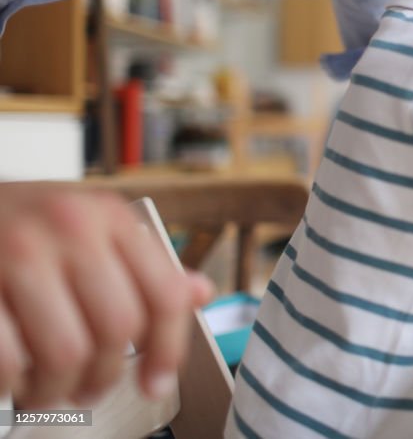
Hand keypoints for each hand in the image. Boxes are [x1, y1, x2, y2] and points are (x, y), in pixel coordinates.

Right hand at [0, 184, 213, 407]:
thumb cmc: (19, 222)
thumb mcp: (88, 226)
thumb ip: (143, 263)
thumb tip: (200, 293)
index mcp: (110, 216)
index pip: (164, 293)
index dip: (167, 350)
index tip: (155, 382)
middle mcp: (71, 227)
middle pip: (118, 328)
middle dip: (104, 375)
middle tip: (89, 388)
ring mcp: (19, 252)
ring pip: (66, 352)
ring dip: (56, 389)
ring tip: (47, 389)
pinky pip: (8, 359)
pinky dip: (11, 383)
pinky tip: (12, 379)